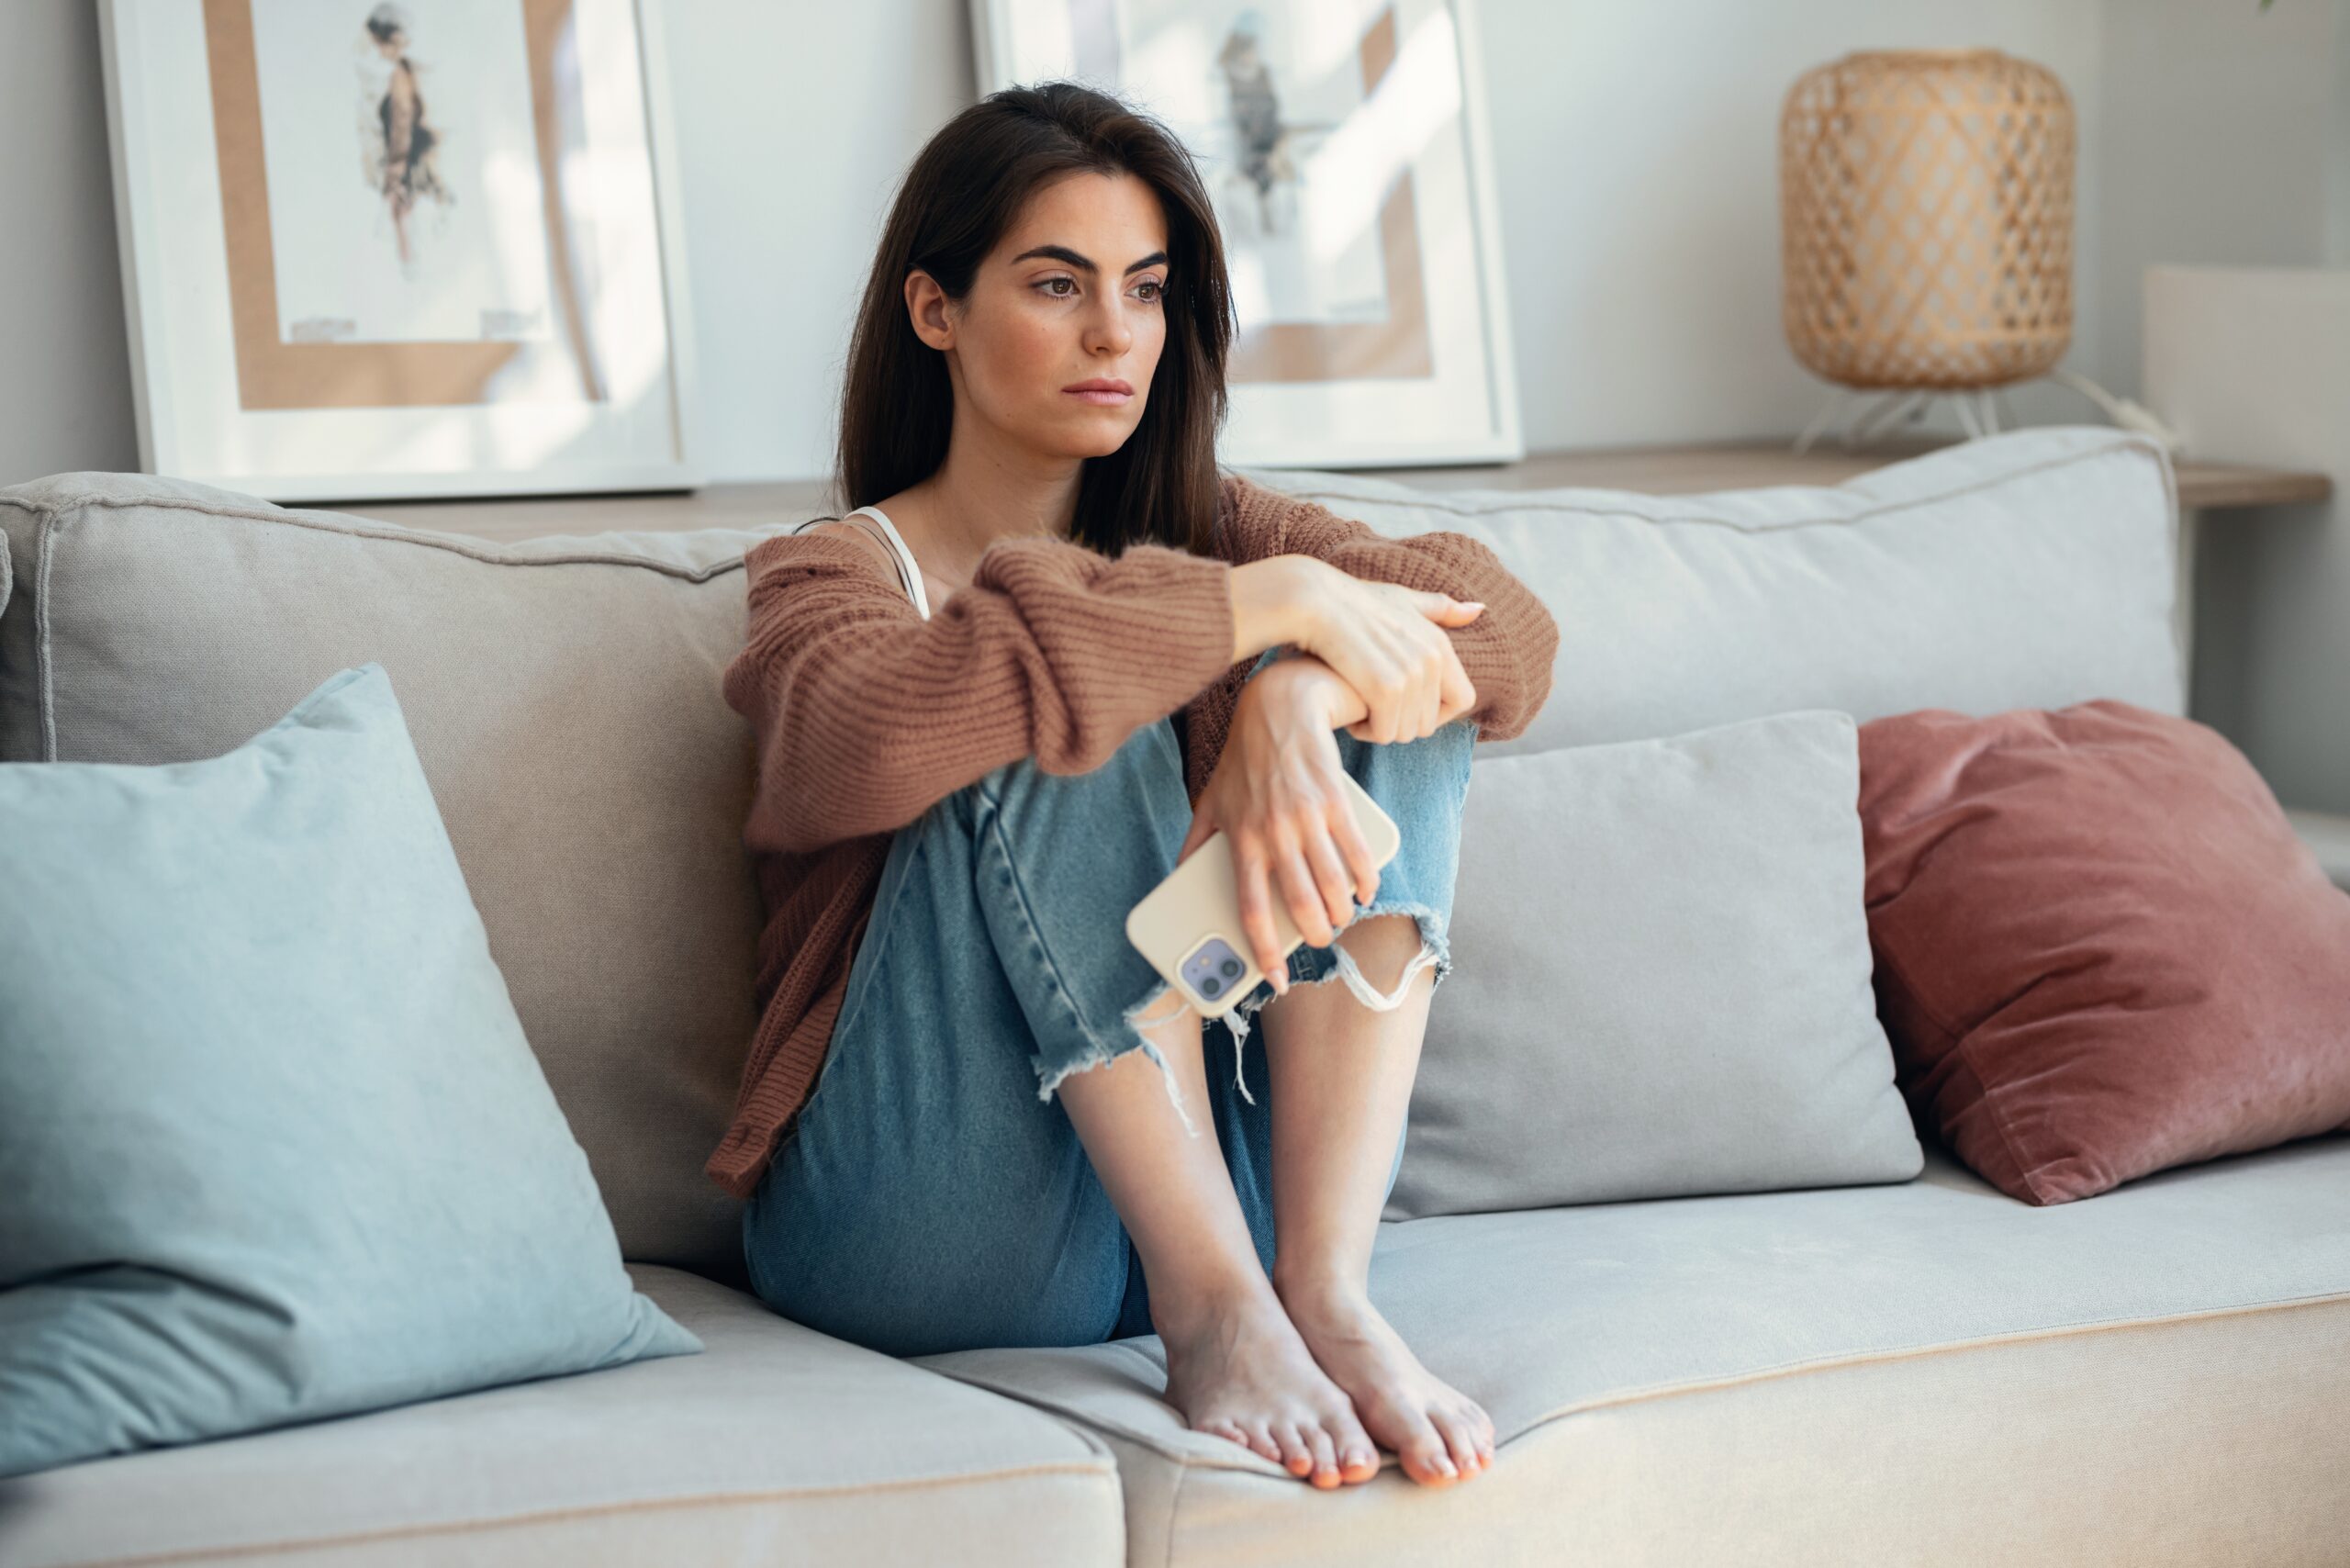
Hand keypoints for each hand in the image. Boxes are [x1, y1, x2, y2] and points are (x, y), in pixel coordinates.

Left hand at [1174, 656, 1383, 993]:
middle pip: (1301, 905)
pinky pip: (1358, 854)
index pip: (1250, 910)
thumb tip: (1178, 879)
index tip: (1275, 979)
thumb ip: (1195, 844)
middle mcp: (1273, 835)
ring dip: (1341, 912)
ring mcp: (1307, 819)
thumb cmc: (1243, 760)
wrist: (1280, 708)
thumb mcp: (1209, 801)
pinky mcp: (1337, 802)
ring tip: (1340, 917)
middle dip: (1314, 935)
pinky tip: (1364, 890)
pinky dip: (1366, 880)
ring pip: (1333, 886)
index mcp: (1240, 841)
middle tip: (1318, 939)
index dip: (1263, 952)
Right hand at [1286, 561, 1483, 744]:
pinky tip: (1350, 718)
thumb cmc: (1353, 601)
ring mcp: (1410, 675)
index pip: (1464, 701)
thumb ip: (1440, 609)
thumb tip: (1479, 609)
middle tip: (1374, 712)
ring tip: (1360, 711)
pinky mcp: (1383, 688)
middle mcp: (1431, 660)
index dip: (1438, 714)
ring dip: (1381, 730)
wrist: (1314, 601)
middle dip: (1402, 725)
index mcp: (1440, 644)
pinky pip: (1384, 732)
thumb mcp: (1403, 599)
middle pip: (1430, 724)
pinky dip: (1366, 732)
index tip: (1406, 708)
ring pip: (1406, 732)